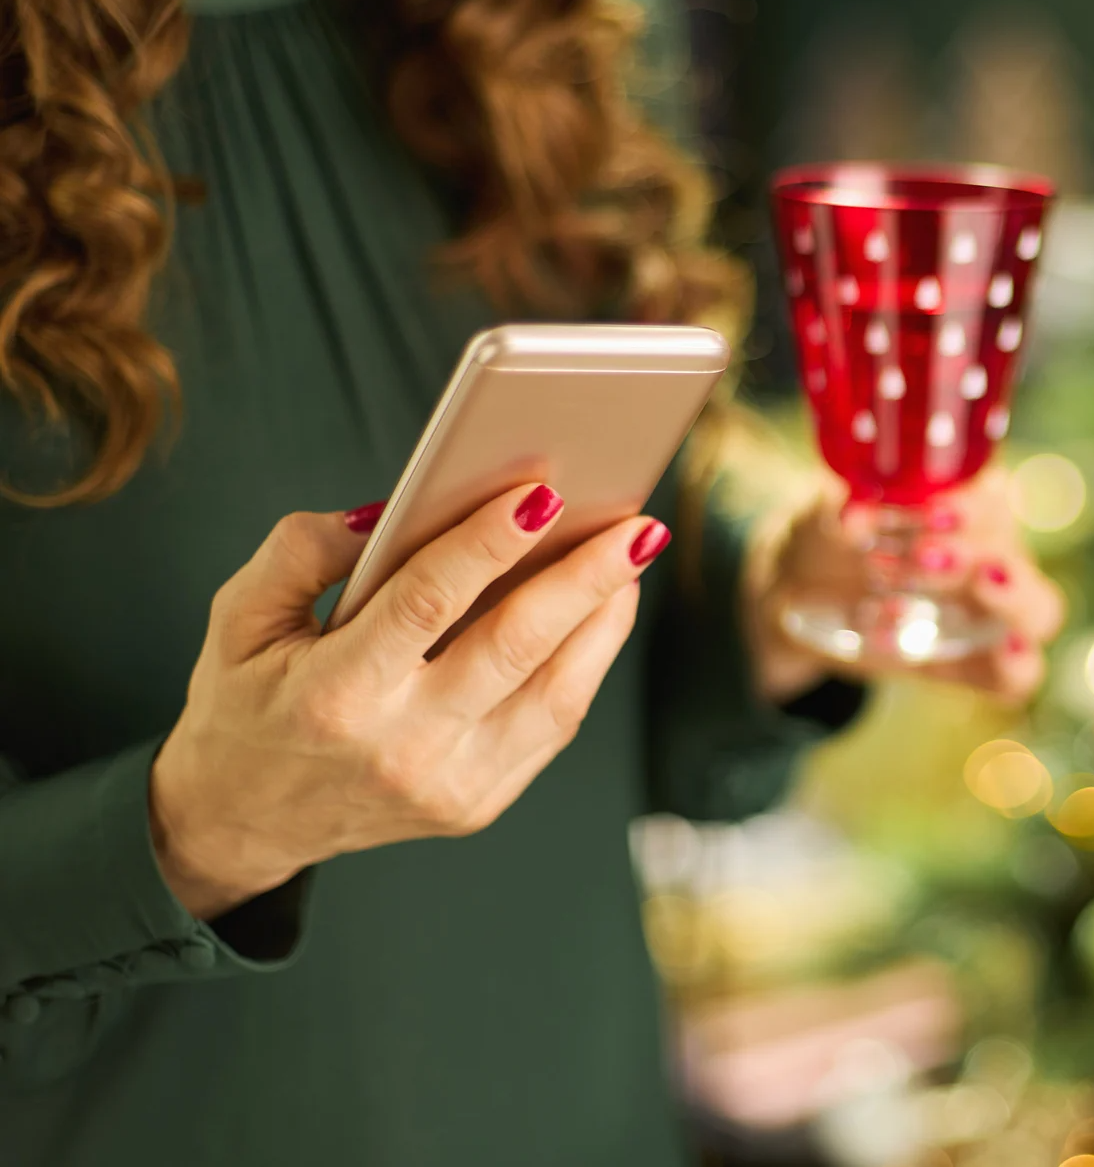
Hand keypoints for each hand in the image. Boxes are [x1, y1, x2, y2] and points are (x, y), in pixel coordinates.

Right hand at [149, 484, 671, 919]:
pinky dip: (588, 664)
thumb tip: (390, 510)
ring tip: (633, 558)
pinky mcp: (477, 805)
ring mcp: (447, 785)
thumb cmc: (247, 700)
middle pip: (513, 647)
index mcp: (333, 693)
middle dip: (583, 578)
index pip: (426, 604)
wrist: (241, 819)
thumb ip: (302, 550)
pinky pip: (553, 727)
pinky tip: (603, 612)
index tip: (542, 492)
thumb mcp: (238, 616)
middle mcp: (398, 746)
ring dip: (604, 620)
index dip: (488, 544)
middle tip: (636, 523)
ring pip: (553, 693)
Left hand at [744, 470, 1064, 703]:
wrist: (802, 600)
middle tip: (924, 558)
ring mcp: (989, 612)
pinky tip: (1007, 654)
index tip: (932, 511)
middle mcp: (990, 552)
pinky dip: (1016, 665)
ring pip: (1040, 609)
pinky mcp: (975, 663)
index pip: (993, 497)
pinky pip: (1017, 674)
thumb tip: (850, 516)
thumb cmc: (827, 541)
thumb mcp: (822, 519)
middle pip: (1018, 552)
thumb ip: (838, 512)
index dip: (972, 504)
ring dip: (1011, 600)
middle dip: (980, 554)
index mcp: (964, 501)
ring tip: (974, 592)